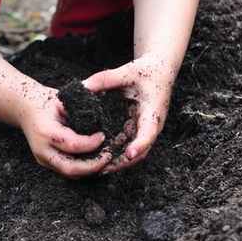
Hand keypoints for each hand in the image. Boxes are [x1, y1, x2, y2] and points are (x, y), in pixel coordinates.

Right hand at [19, 85, 111, 178]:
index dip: (92, 143)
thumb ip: (80, 113)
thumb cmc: (47, 102)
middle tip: (108, 156)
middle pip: (70, 168)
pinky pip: (66, 171)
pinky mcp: (45, 162)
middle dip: (93, 166)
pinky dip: (82, 169)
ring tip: (104, 159)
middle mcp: (42, 149)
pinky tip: (94, 160)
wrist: (25, 108)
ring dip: (89, 170)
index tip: (103, 136)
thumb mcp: (63, 101)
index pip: (73, 145)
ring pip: (69, 174)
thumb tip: (102, 123)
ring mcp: (42, 159)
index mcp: (45, 132)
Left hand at [83, 53, 176, 172]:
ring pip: (132, 151)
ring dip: (116, 160)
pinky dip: (113, 151)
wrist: (159, 71)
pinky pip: (125, 143)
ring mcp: (143, 129)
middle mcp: (150, 125)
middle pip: (140, 150)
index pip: (149, 132)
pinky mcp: (135, 129)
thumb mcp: (127, 72)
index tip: (129, 154)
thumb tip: (83, 86)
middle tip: (102, 169)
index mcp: (153, 112)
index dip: (140, 144)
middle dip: (122, 161)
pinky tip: (96, 156)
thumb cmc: (146, 71)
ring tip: (96, 168)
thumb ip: (105, 79)